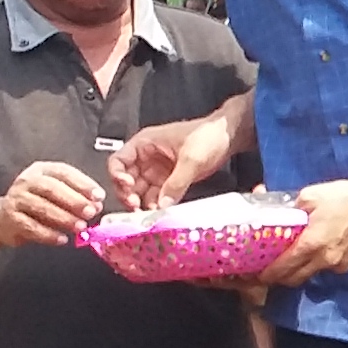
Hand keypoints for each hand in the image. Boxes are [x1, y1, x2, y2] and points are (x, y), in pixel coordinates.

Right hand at [0, 159, 105, 248]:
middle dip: (74, 200)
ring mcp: (16, 199)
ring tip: (80, 227)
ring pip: (41, 207)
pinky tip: (62, 239)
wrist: (4, 218)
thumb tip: (97, 205)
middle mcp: (27, 181)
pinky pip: (31, 226)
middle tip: (91, 212)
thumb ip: (78, 197)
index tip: (99, 196)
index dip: (83, 183)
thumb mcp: (57, 195)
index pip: (63, 172)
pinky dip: (48, 234)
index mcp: (42, 171)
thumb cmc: (37, 204)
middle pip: (51, 188)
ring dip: (64, 218)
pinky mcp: (10, 218)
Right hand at [111, 109, 240, 210]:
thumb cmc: (209, 135)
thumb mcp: (191, 158)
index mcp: (145, 143)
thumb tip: (162, 205)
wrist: (230, 136)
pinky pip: (157, 195)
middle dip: (128, 194)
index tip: (127, 186)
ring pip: (140, 190)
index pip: (118, 160)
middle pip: (126, 179)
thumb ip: (176, 182)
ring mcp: (157, 170)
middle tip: (136, 206)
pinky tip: (160, 211)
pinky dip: (156, 204)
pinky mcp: (170, 180)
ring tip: (148, 212)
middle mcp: (147, 157)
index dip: (117, 175)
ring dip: (141, 202)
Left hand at [259, 172, 347, 285]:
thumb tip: (279, 212)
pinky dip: (318, 263)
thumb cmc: (344, 197)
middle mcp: (323, 260)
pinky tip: (319, 250)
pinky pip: (327, 268)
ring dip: (299, 271)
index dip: (268, 274)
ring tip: (293, 260)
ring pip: (311, 274)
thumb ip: (292, 209)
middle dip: (280, 278)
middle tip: (270, 271)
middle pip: (294, 279)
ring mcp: (338, 264)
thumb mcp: (311, 196)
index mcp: (310, 244)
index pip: (283, 268)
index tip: (258, 274)